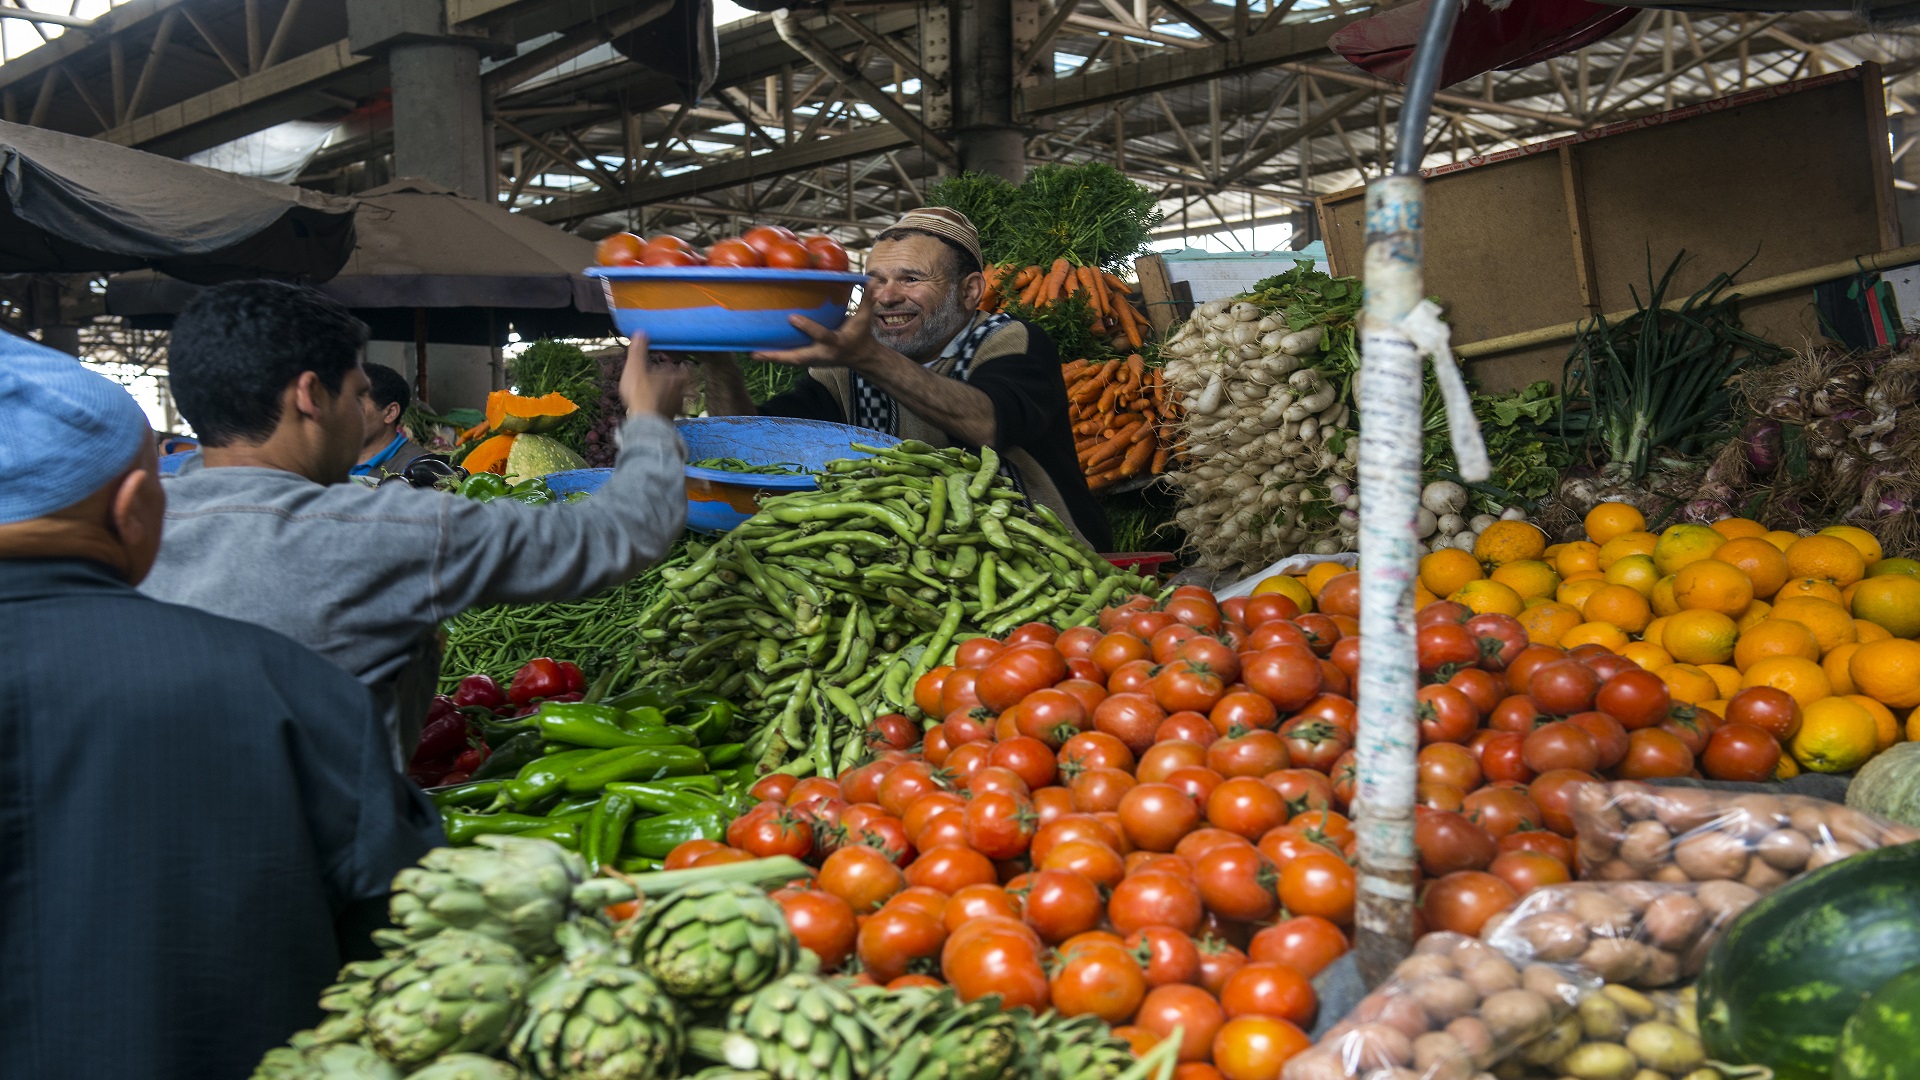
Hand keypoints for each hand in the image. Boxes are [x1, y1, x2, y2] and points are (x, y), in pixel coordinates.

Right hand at [618, 333, 690, 418]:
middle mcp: (679, 392)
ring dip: (677, 395)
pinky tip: (665, 410)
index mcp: (674, 378)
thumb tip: (641, 332)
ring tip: (671, 394)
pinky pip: (674, 412)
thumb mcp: (636, 368)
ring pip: (680, 399)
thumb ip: (638, 351)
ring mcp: (676, 407)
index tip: (684, 365)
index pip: (685, 371)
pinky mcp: (670, 419)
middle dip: (680, 381)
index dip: (685, 368)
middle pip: (684, 385)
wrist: (645, 423)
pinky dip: (671, 409)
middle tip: (677, 379)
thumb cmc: (641, 393)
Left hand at [751, 293, 884, 371]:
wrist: (861, 358)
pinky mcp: (808, 361)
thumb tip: (872, 279)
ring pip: (789, 361)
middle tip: (755, 352)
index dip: (807, 327)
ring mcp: (814, 360)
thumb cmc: (861, 335)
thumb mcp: (865, 318)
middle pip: (796, 357)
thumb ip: (867, 299)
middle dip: (777, 356)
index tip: (792, 317)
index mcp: (836, 343)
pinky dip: (774, 357)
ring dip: (770, 358)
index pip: (821, 335)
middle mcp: (822, 354)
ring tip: (750, 352)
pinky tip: (758, 352)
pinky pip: (789, 359)